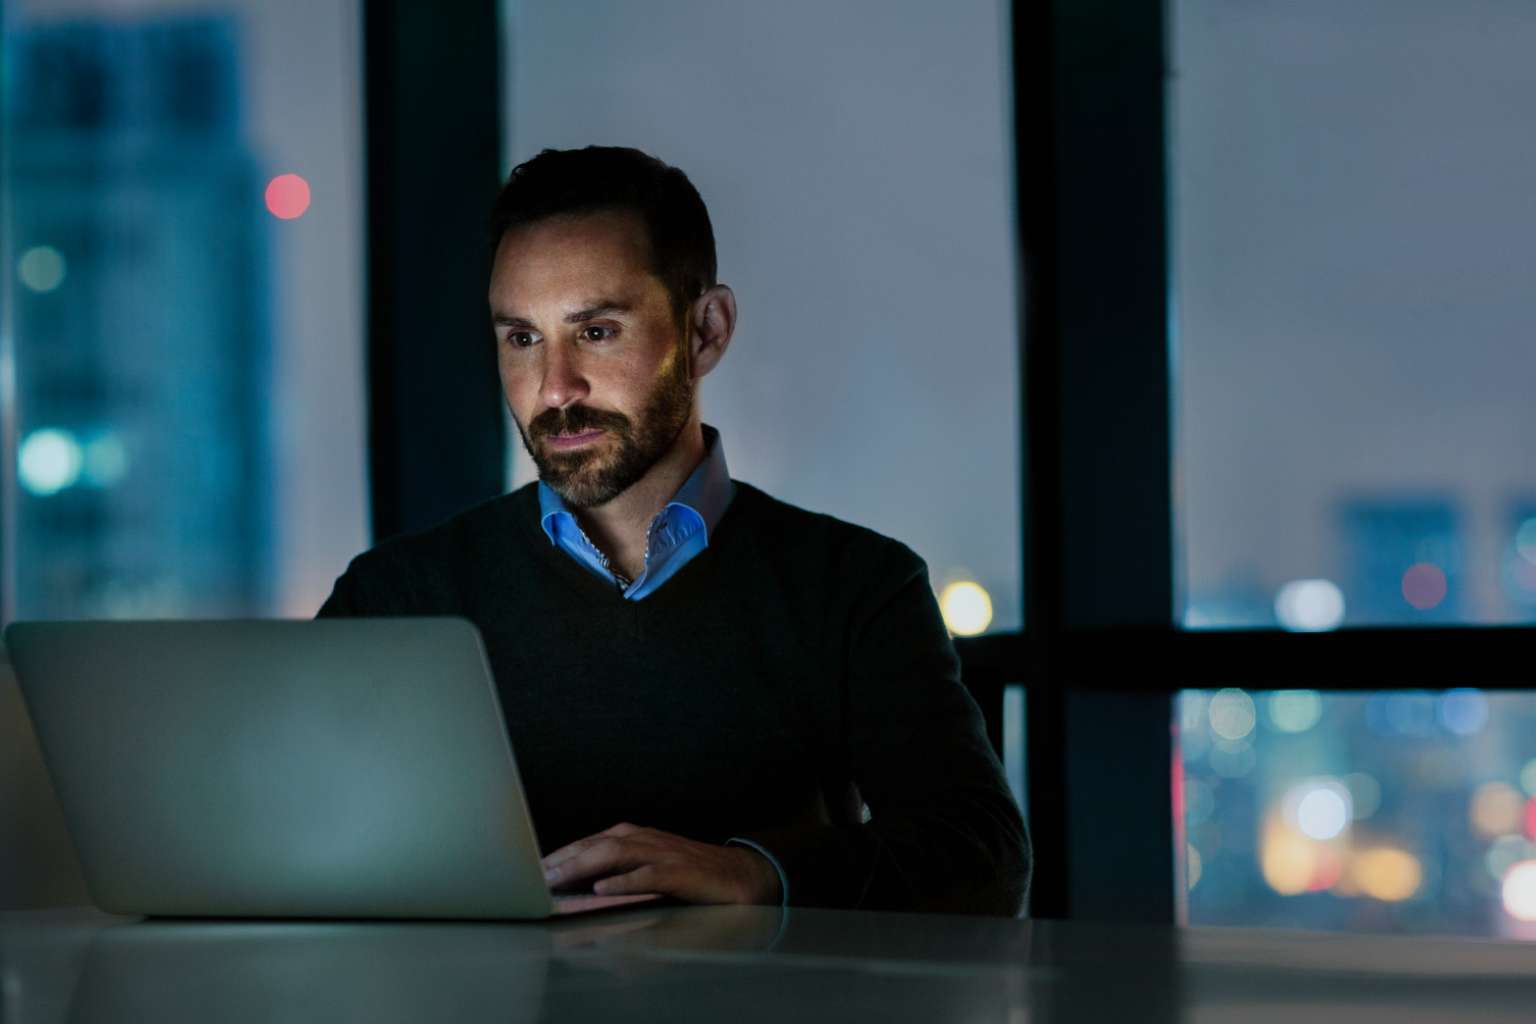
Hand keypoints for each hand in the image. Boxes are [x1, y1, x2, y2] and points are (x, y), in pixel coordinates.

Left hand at [541, 823, 781, 904]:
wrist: (737, 874)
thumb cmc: (689, 871)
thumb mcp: (648, 866)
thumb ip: (617, 870)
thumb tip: (579, 884)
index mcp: (634, 836)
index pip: (588, 842)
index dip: (559, 854)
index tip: (531, 869)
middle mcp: (644, 839)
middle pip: (596, 844)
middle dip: (563, 859)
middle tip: (534, 876)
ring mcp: (662, 853)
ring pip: (616, 854)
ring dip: (583, 865)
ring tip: (557, 880)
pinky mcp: (680, 872)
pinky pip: (648, 875)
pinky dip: (624, 881)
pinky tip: (604, 889)